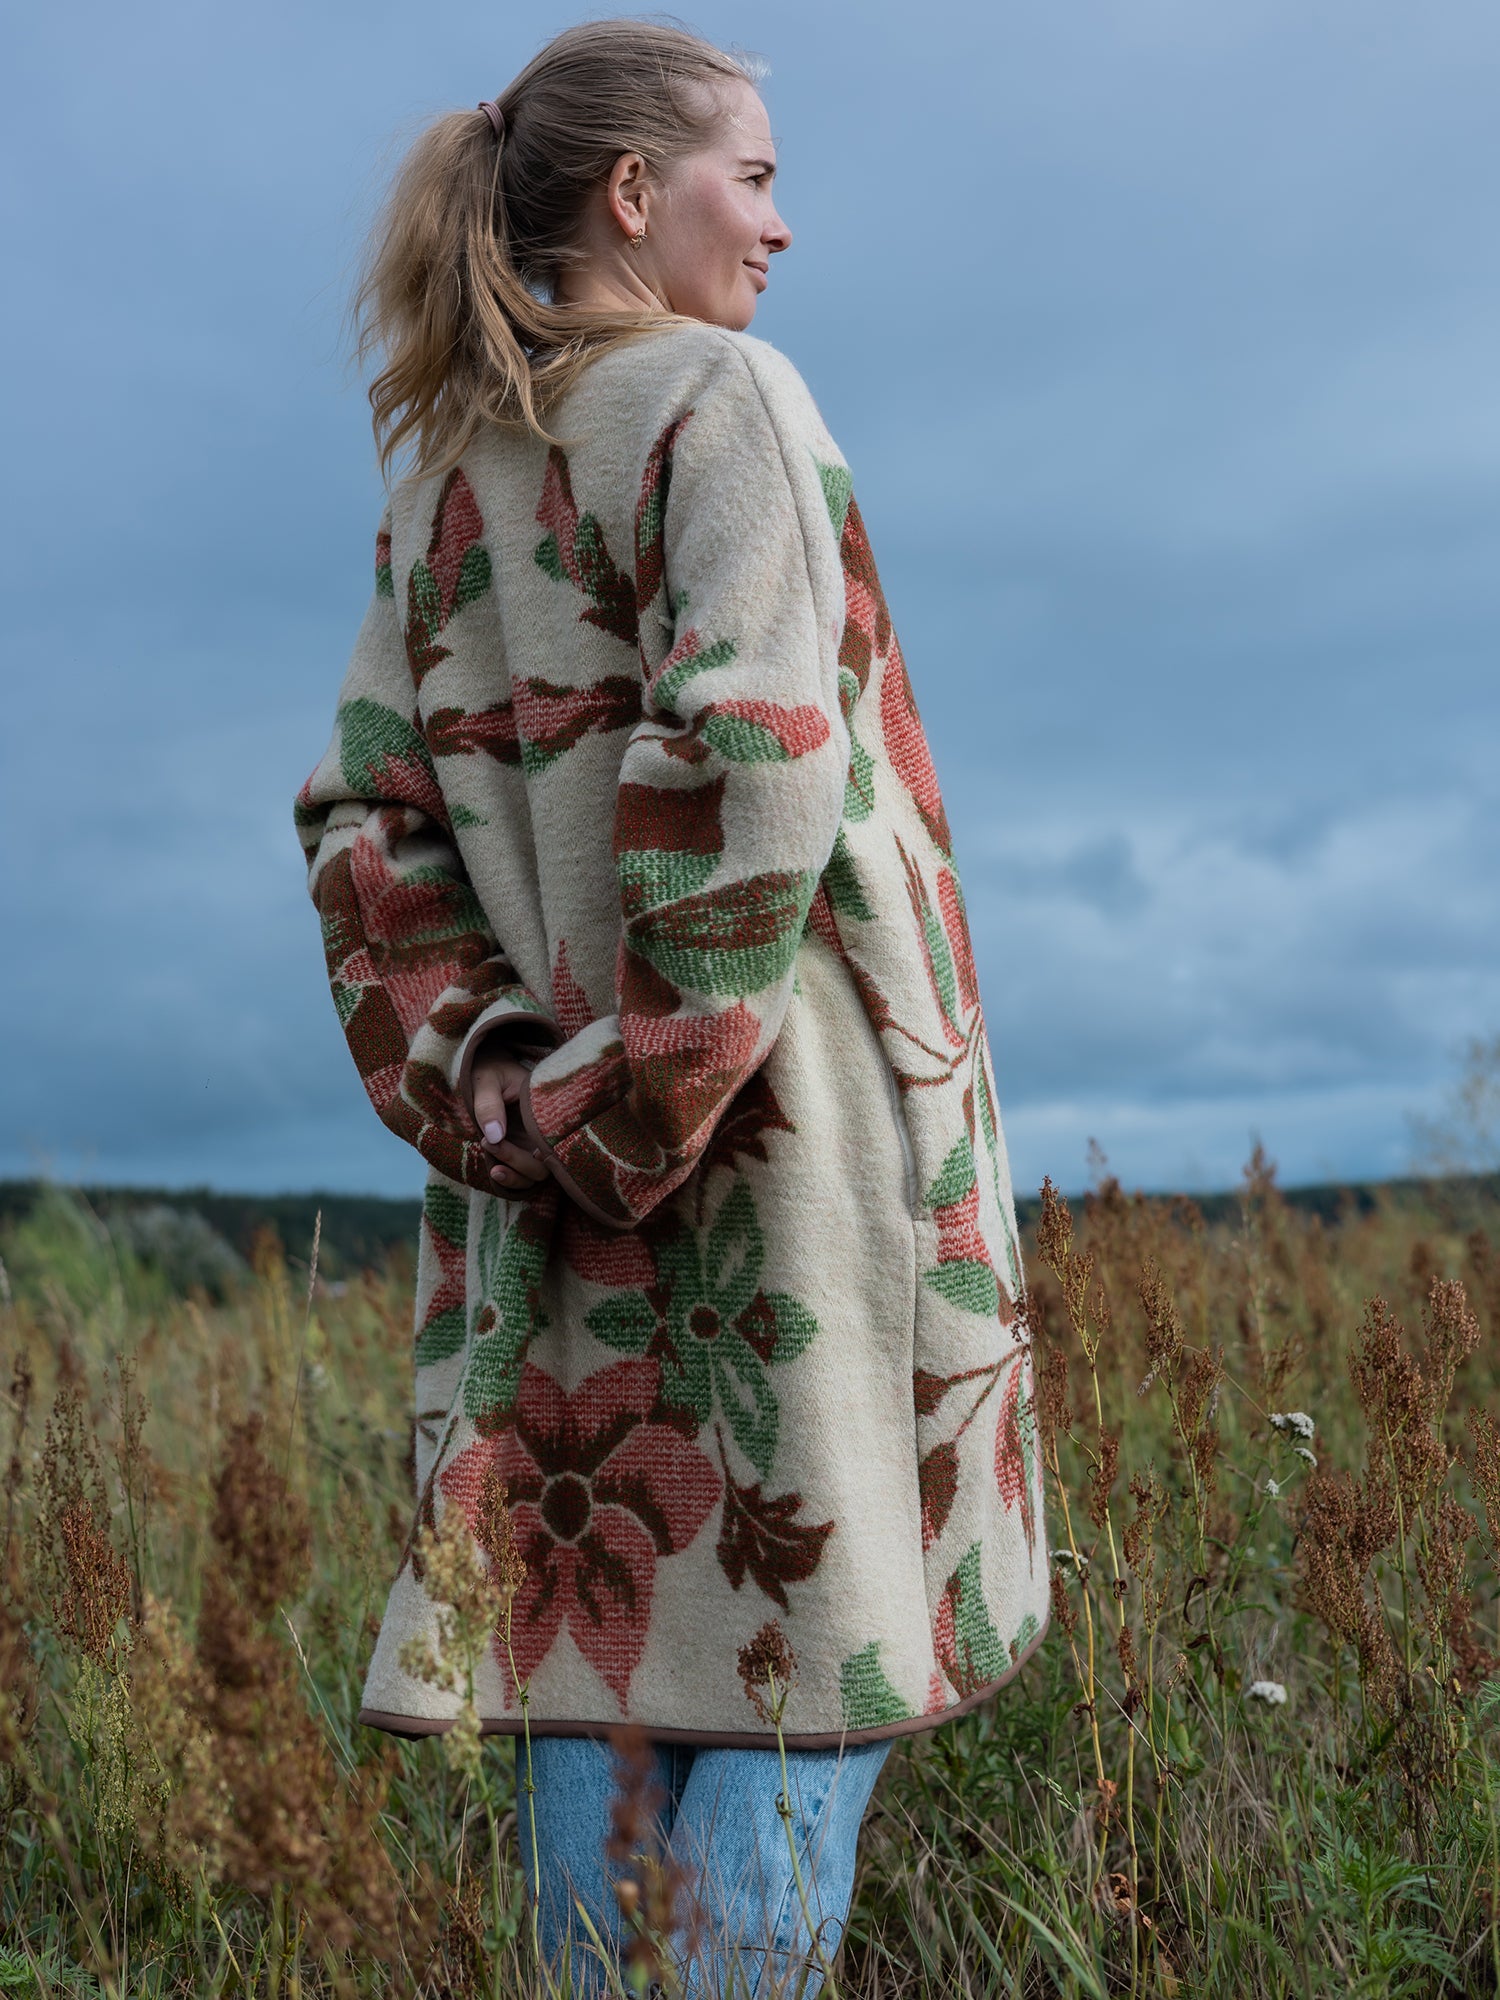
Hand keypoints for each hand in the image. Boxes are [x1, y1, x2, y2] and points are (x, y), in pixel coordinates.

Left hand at [468, 1039, 551, 1193]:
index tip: (534, 1152)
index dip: (551, 1154)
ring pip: (534, 1175)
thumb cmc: (490, 1070)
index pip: (559, 1140)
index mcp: (545, 1111)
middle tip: (490, 1143)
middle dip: (520, 1162)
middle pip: (546, 1164)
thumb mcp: (487, 1080)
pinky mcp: (517, 1152)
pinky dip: (509, 1179)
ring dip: (516, 1177)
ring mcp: (531, 1144)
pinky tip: (494, 1171)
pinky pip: (519, 1175)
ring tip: (494, 1169)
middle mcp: (543, 1131)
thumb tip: (494, 1137)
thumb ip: (489, 1105)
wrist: (485, 1068)